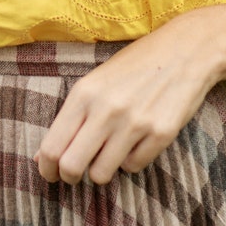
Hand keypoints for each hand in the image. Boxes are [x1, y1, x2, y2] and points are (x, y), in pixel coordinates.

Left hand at [34, 10, 221, 184]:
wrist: (185, 49)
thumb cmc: (134, 65)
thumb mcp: (96, 82)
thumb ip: (70, 118)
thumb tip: (41, 157)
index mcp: (84, 93)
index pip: (52, 146)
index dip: (47, 168)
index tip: (51, 174)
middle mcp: (106, 110)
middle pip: (72, 166)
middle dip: (69, 176)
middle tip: (75, 174)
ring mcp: (135, 123)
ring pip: (101, 174)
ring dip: (101, 169)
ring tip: (108, 151)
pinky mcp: (161, 134)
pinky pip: (133, 167)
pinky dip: (131, 160)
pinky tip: (136, 140)